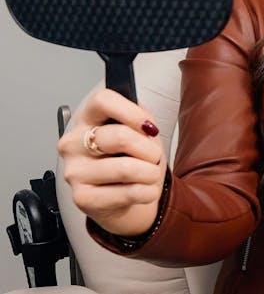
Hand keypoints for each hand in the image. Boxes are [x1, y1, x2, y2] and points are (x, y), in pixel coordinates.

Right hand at [57, 88, 166, 235]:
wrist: (122, 194)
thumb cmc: (129, 157)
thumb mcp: (137, 130)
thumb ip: (140, 120)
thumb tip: (146, 126)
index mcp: (87, 119)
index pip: (102, 100)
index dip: (131, 111)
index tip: (150, 127)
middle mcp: (74, 144)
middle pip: (120, 137)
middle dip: (150, 149)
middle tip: (155, 156)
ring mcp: (74, 171)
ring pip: (126, 169)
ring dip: (151, 173)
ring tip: (151, 174)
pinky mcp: (82, 198)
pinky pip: (128, 193)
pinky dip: (148, 192)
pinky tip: (145, 189)